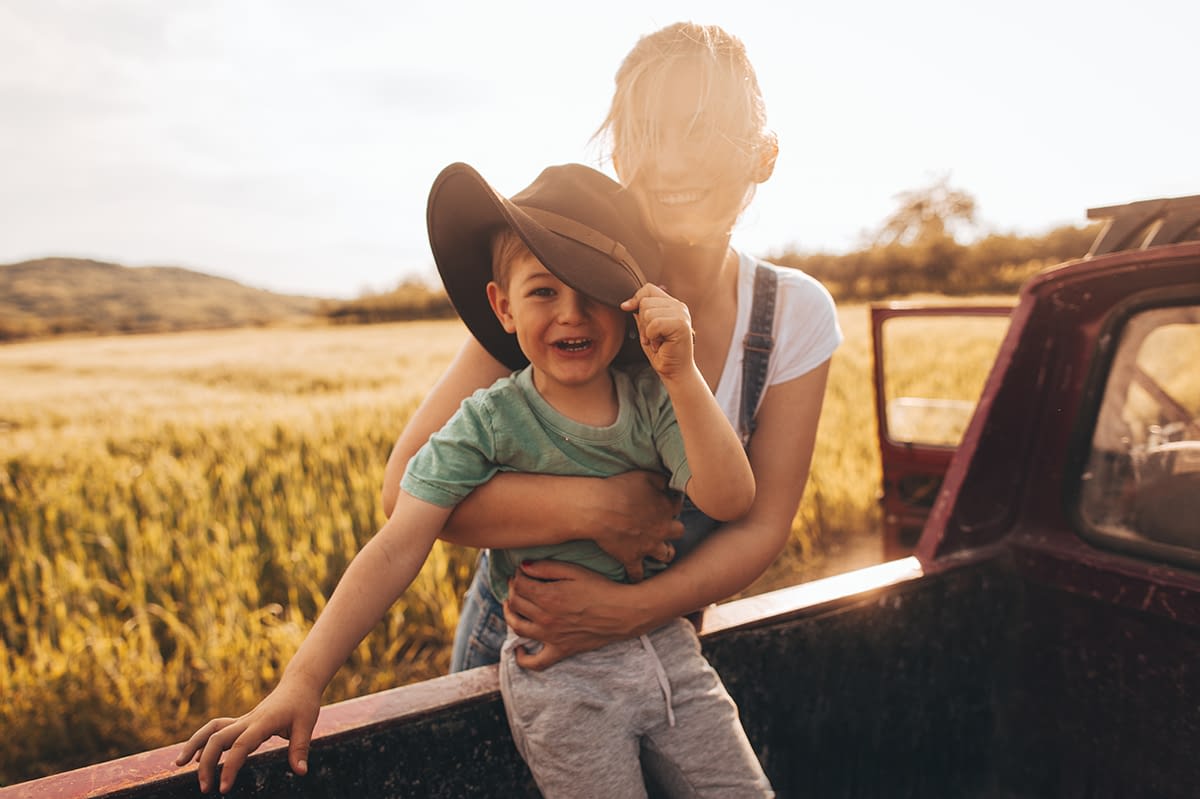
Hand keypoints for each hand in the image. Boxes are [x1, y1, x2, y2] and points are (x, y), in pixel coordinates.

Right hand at [174, 679, 320, 793]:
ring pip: (211, 729)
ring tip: (179, 764)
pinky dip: (203, 742)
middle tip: (205, 789)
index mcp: (263, 722)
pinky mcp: (242, 722)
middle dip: (207, 763)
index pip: (241, 746)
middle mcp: (248, 720)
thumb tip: (301, 772)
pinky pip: (217, 730)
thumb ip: (300, 748)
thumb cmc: (303, 704)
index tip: (222, 789)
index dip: (230, 767)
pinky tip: (198, 758)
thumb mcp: (307, 725)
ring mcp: (243, 720)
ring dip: (194, 744)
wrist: (298, 683)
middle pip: (218, 738)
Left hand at [504, 560, 641, 669]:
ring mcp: (551, 637)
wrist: (623, 612)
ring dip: (510, 615)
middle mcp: (545, 618)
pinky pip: (536, 662)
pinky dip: (523, 659)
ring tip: (512, 606)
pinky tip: (519, 650)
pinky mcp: (561, 651)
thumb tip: (522, 567)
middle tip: (520, 585)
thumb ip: (546, 567)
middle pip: (516, 604)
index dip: (517, 576)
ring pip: (518, 627)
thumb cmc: (601, 587)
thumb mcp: (574, 570)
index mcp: (548, 596)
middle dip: (513, 591)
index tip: (522, 572)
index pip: (519, 585)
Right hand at [590, 471, 682, 580]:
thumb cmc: (620, 489)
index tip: (666, 502)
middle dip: (673, 529)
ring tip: (659, 551)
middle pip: (678, 532)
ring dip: (664, 552)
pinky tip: (636, 578)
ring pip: (666, 555)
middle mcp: (662, 529)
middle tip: (665, 526)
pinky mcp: (632, 558)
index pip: (678, 505)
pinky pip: (637, 574)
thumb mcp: (644, 476)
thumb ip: (661, 480)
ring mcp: (648, 546)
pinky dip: (636, 576)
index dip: (672, 503)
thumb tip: (669, 483)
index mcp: (665, 508)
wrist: (599, 509)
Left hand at [621, 284, 694, 380]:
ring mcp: (682, 314)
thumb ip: (640, 314)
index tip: (627, 309)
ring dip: (647, 332)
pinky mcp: (681, 324)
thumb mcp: (645, 330)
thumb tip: (626, 304)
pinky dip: (652, 337)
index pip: (648, 289)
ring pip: (648, 313)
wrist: (674, 372)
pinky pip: (654, 324)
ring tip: (657, 341)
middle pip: (645, 302)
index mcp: (671, 304)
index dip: (636, 299)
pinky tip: (660, 344)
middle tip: (652, 337)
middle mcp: (679, 306)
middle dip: (641, 323)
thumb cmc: (660, 353)